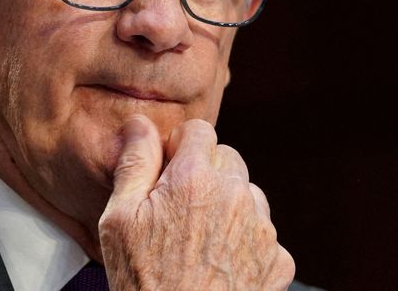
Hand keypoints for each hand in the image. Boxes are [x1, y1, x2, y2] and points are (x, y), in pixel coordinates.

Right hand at [99, 116, 294, 289]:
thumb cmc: (144, 283)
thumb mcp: (119, 220)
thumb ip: (134, 163)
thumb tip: (140, 124)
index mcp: (194, 179)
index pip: (199, 131)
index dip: (179, 148)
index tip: (167, 173)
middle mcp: (235, 196)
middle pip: (227, 158)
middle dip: (205, 173)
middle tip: (179, 209)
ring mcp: (261, 229)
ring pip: (247, 193)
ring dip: (228, 204)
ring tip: (199, 239)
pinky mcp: (277, 260)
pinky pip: (263, 232)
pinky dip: (245, 241)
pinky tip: (219, 263)